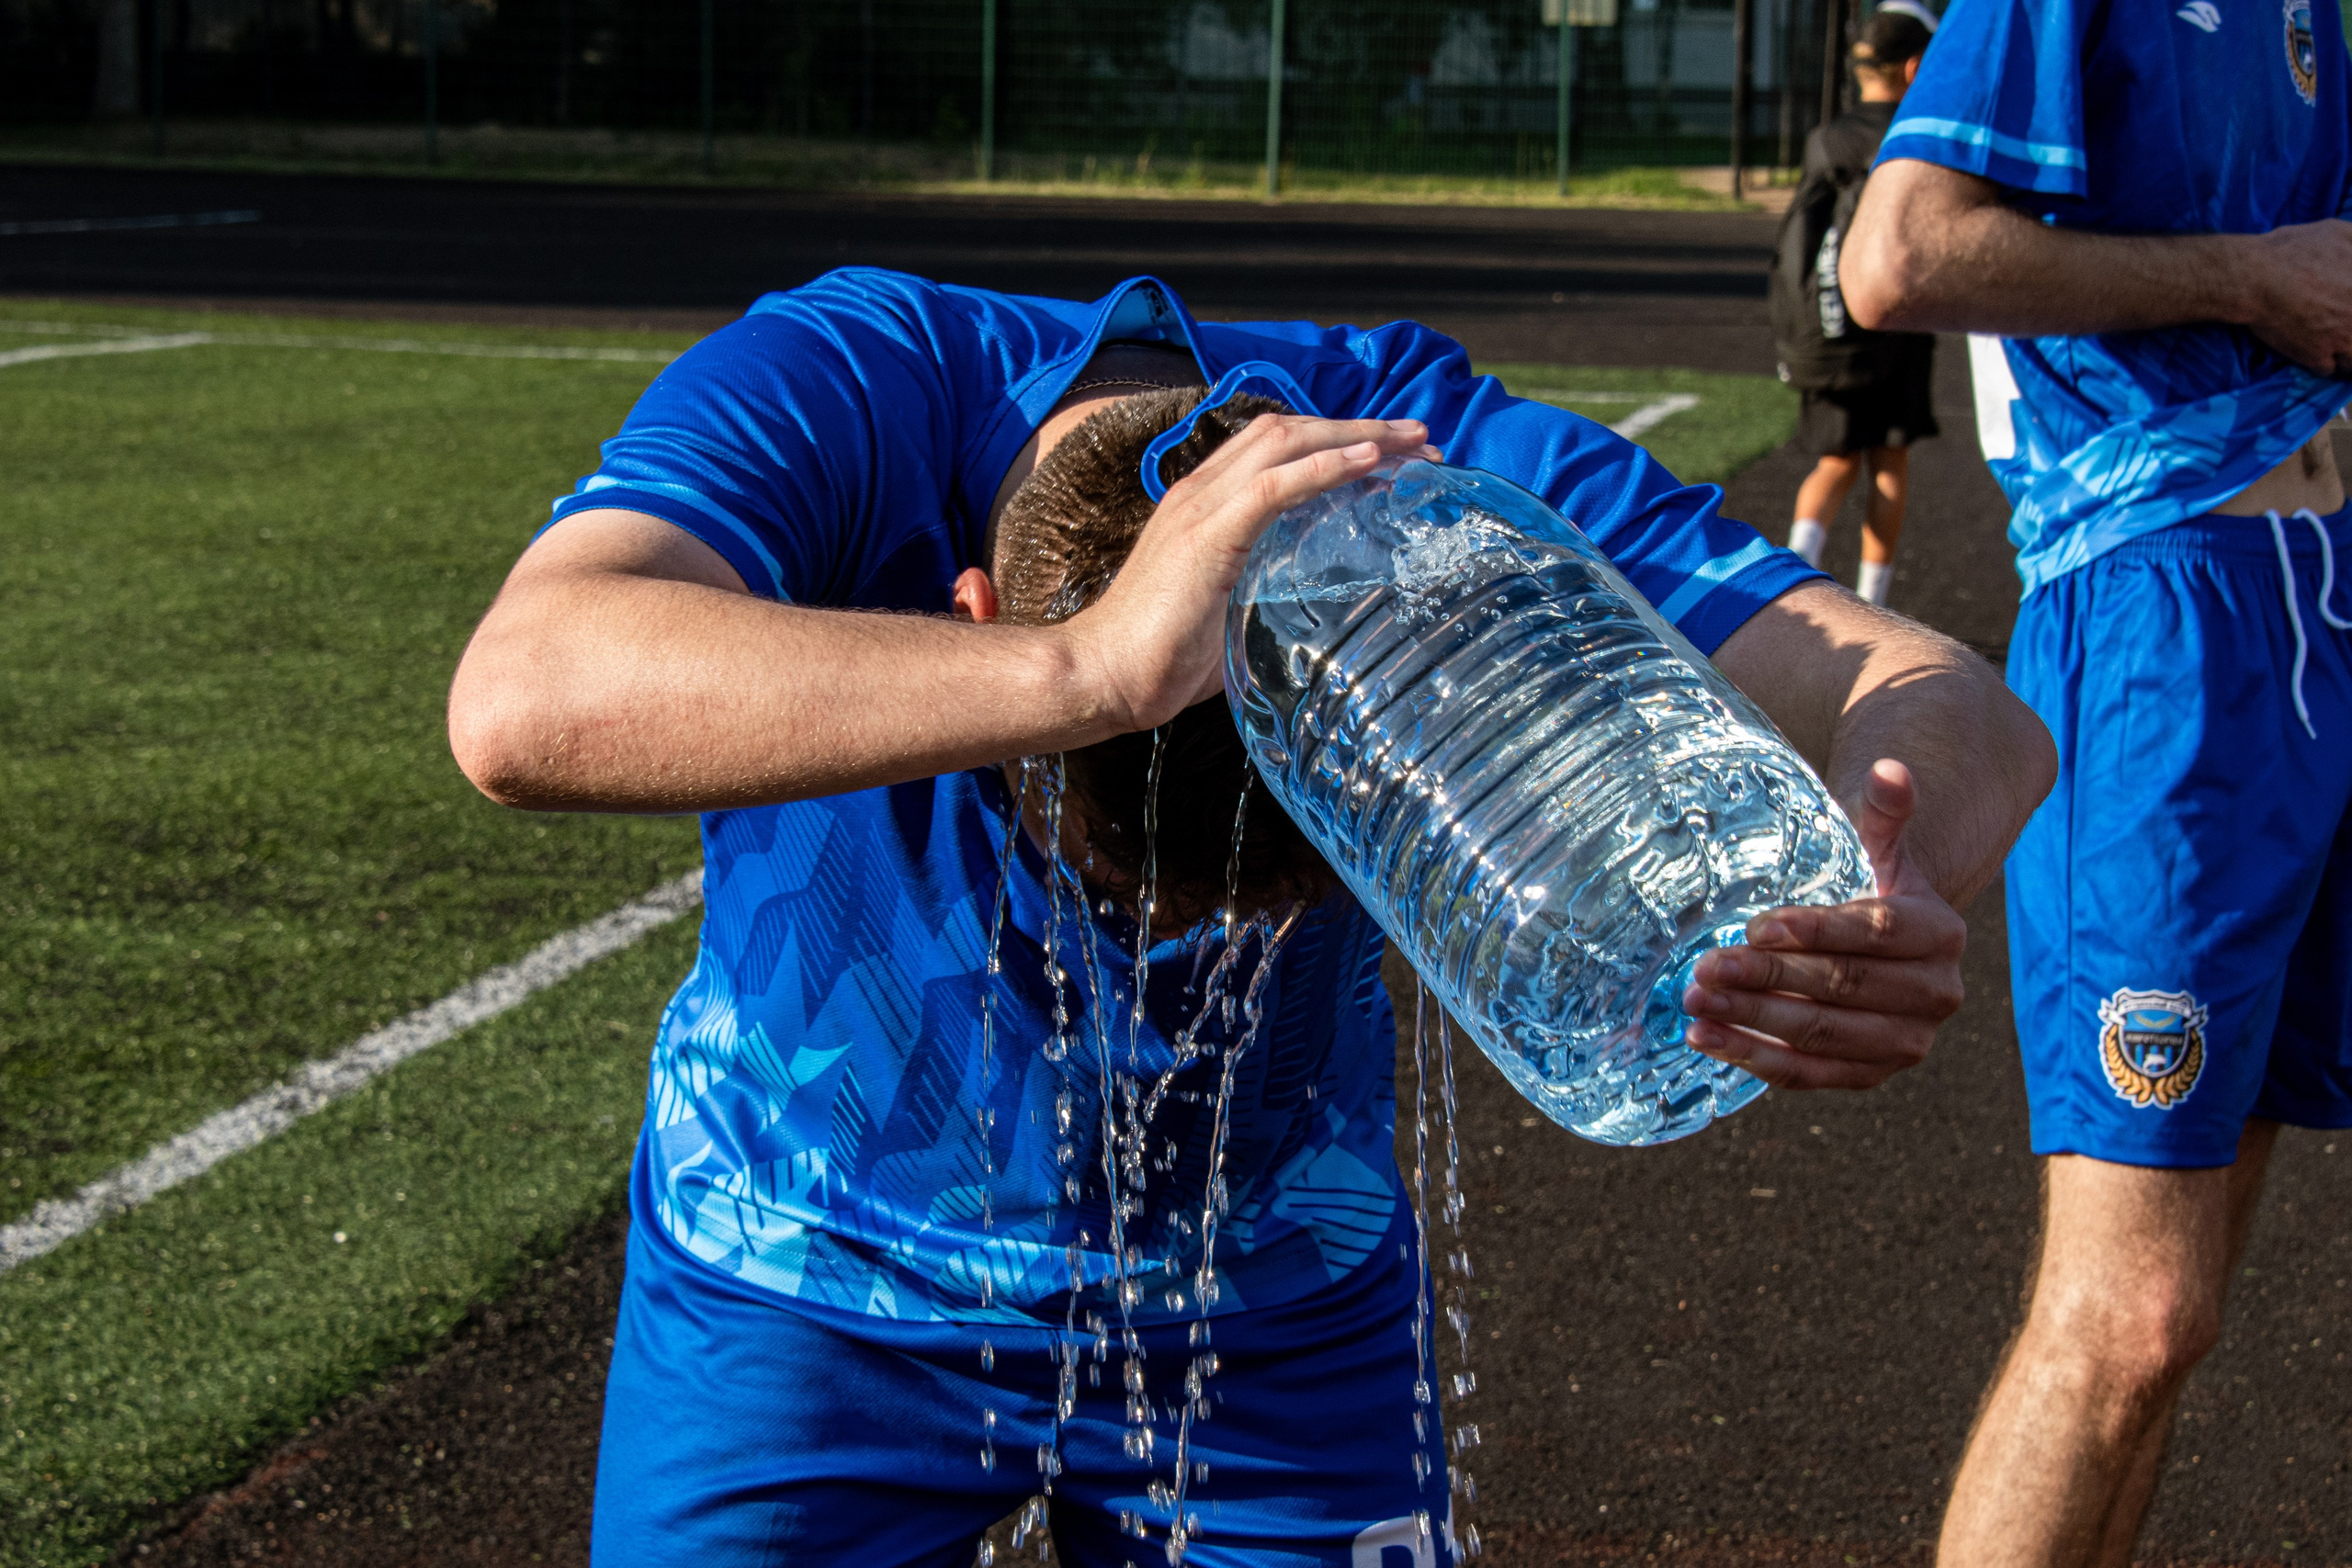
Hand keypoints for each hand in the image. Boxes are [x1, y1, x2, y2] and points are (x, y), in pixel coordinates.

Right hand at [1060, 413, 1438, 732]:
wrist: (1103, 676)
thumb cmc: (1160, 660)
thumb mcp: (1226, 615)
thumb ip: (1262, 599)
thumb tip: (1311, 621)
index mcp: (1203, 504)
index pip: (1275, 447)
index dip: (1335, 440)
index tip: (1392, 454)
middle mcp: (1201, 491)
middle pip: (1289, 430)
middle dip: (1359, 427)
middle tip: (1421, 440)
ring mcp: (1201, 508)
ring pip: (1288, 443)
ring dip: (1355, 437)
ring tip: (1412, 445)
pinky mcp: (1206, 536)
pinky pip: (1274, 486)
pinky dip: (1325, 468)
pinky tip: (1367, 463)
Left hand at [1681, 759, 1966, 1090]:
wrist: (1887, 946)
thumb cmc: (1872, 886)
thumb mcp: (1881, 847)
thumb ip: (1886, 812)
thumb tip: (1889, 769)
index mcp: (1940, 933)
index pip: (1876, 933)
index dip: (1815, 931)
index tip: (1754, 926)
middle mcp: (1936, 995)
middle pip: (1843, 987)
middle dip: (1769, 978)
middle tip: (1705, 967)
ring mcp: (1907, 1043)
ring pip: (1822, 1035)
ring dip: (1753, 1021)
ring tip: (1696, 1003)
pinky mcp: (1872, 1075)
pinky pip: (1810, 1074)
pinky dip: (1755, 1059)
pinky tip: (1707, 1038)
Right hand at [2244, 219, 2351, 377]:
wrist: (2255, 277)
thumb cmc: (2296, 250)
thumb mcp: (2339, 232)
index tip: (2345, 306)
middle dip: (2349, 332)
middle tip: (2339, 326)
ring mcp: (2343, 340)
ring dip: (2346, 354)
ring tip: (2334, 345)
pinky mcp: (2316, 357)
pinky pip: (2329, 370)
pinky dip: (2323, 363)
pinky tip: (2314, 352)